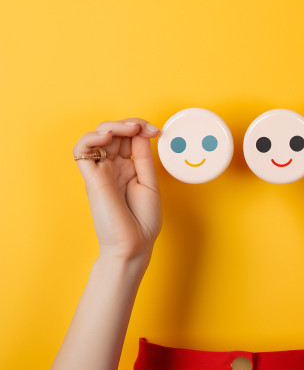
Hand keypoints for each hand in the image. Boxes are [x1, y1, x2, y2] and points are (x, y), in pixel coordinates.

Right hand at [73, 118, 161, 262]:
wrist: (134, 245)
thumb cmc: (142, 221)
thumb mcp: (149, 182)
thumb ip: (143, 157)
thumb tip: (143, 132)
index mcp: (128, 166)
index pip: (128, 136)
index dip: (140, 127)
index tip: (156, 130)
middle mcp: (113, 166)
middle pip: (114, 132)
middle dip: (129, 124)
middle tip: (143, 128)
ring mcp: (101, 170)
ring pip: (97, 135)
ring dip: (112, 126)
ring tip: (128, 129)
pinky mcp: (91, 177)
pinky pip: (81, 150)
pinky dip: (92, 137)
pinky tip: (108, 137)